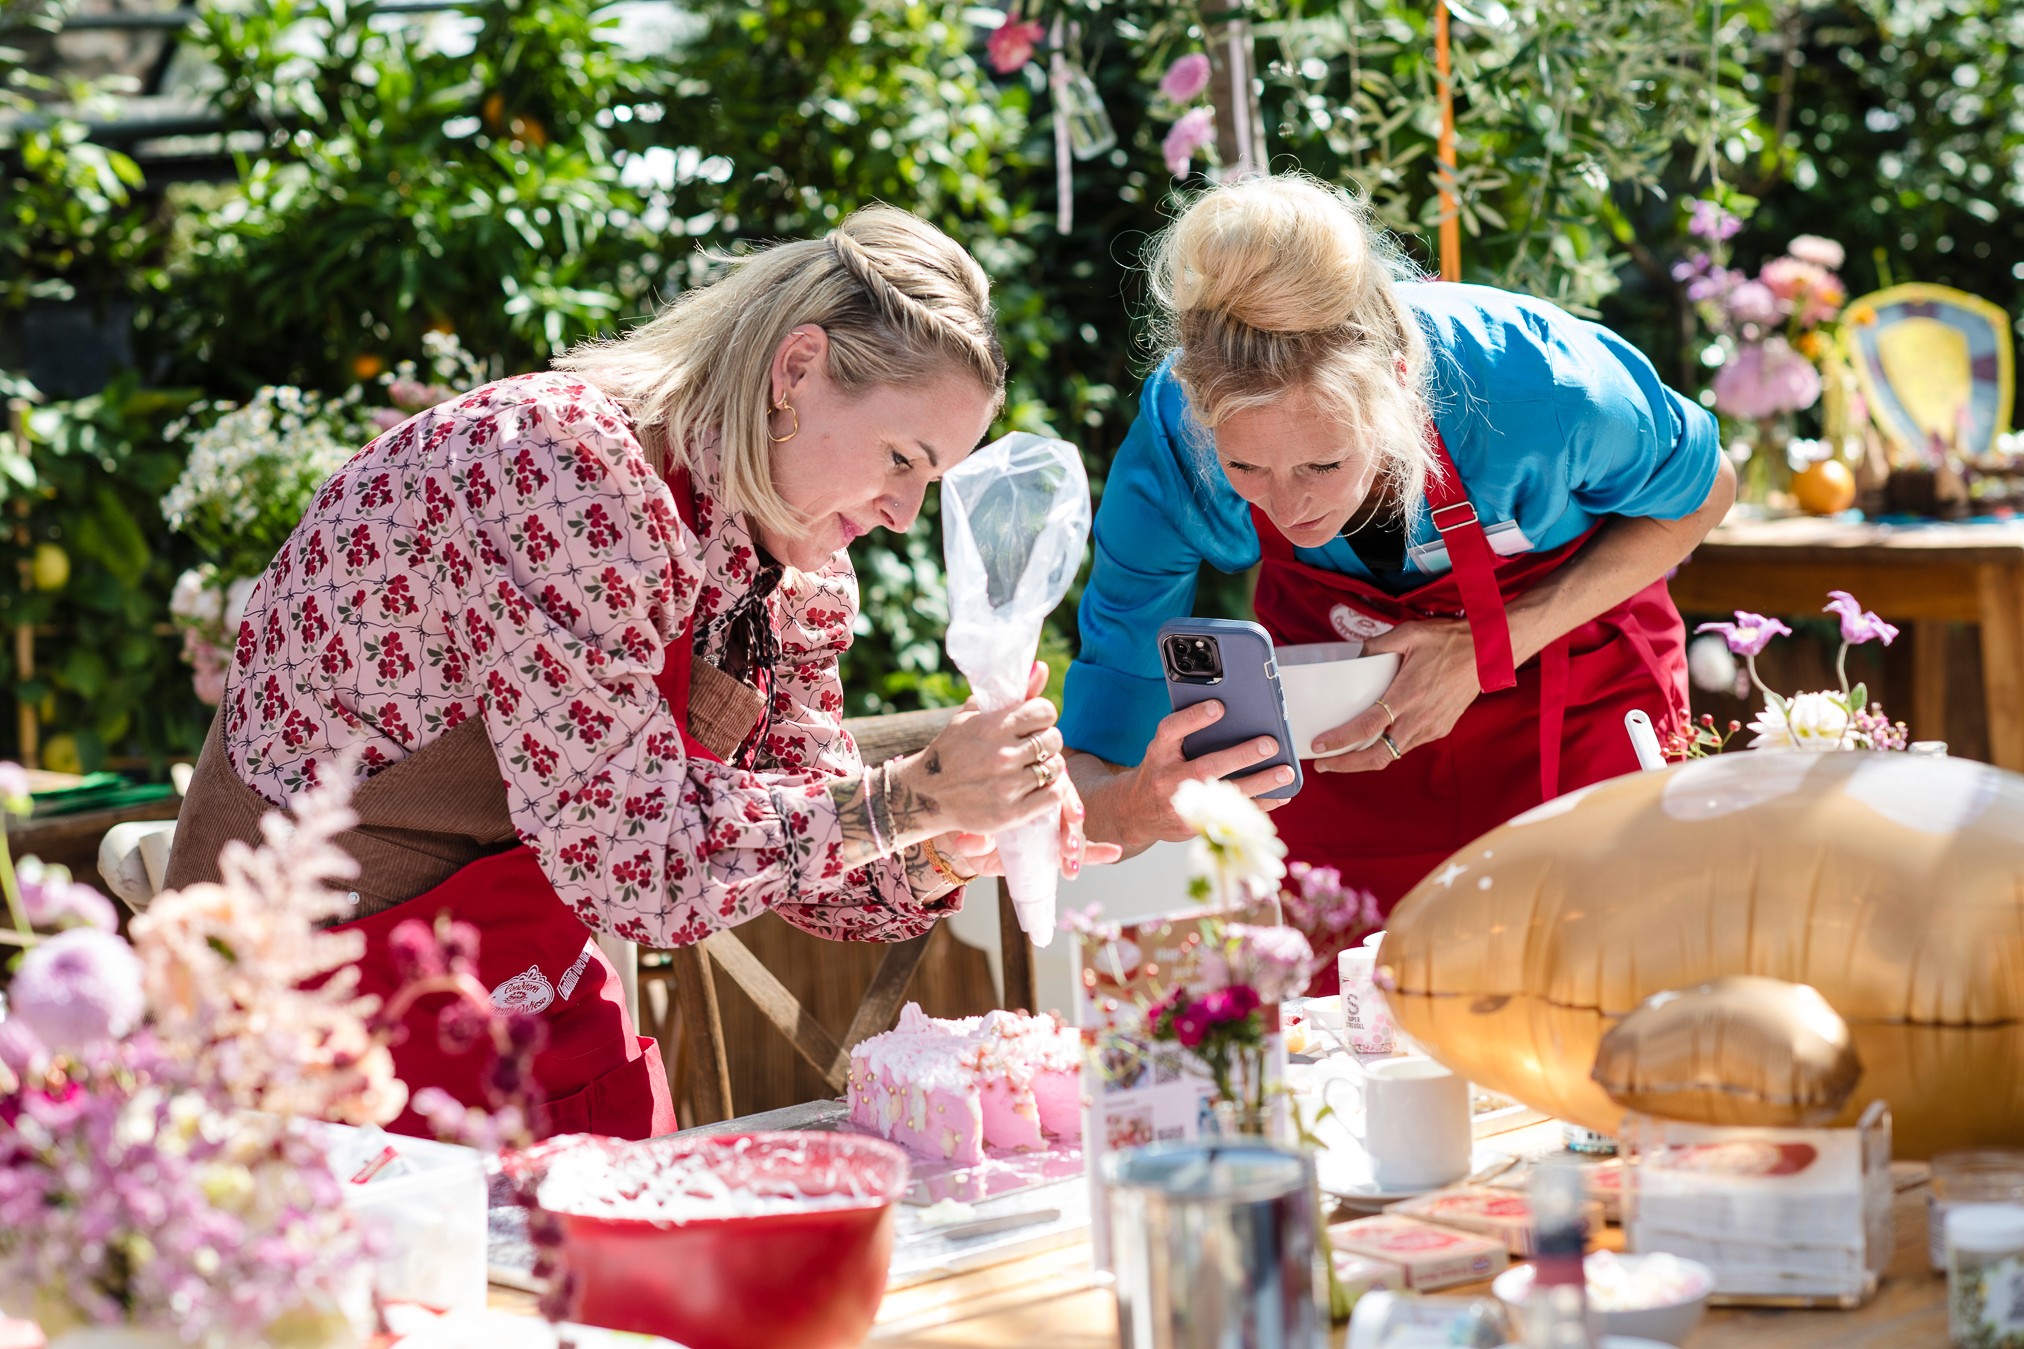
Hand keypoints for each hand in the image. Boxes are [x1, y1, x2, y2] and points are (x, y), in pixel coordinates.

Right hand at [896, 661, 1068, 838]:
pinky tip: (1041, 785)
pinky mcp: (1010, 812)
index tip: (1034, 723)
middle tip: (1034, 747)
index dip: (1043, 715)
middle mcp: (1002, 755)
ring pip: (1055, 767)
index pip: (1045, 711)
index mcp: (993, 726)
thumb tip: (1043, 667)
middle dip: (1047, 740)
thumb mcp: (972, 716)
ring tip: (1035, 766)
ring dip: (1049, 765)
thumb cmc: (952, 749)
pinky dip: (1053, 789)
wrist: (926, 794)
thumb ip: (1010, 693)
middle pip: (1054, 739)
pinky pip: (1053, 795)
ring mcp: (1007, 785)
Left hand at [939, 774, 1123, 880]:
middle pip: (1066, 805)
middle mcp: (1041, 801)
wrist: (968, 833)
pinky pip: (1082, 846)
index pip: (1050, 783)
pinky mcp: (1056, 845)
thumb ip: (971, 836)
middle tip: (1069, 845)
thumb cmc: (971, 820)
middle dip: (1071, 826)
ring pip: (1073, 826)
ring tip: (1072, 858)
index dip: (1062, 797)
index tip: (1067, 814)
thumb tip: (968, 843)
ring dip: (1078, 842)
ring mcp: (1050, 823)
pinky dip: (1097, 851)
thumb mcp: (969, 830)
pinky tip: (1113, 852)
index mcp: (1025, 784)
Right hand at [1085, 700, 1294, 851]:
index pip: (1171, 731)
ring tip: (1286, 772)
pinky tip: (1280, 794)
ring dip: (1259, 783)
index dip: (1193, 718)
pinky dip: (1261, 805)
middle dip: (1240, 756)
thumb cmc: (1160, 772)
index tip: (1219, 707)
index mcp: (1158, 753)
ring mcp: (1181, 805)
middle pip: (1205, 767)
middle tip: (1269, 744)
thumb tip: (1233, 717)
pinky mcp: (1196, 824)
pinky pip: (1233, 815)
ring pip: (1224, 794)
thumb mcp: (1163, 750)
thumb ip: (1186, 735)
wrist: (1137, 812)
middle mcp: (1167, 779)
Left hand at [1311, 618, 1479, 773]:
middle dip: (1346, 765)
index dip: (1340, 741)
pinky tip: (1373, 741)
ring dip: (1365, 759)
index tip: (1318, 746)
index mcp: (1408, 695)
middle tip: (1322, 763)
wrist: (1489, 652)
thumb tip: (1354, 657)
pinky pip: (1407, 745)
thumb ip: (1377, 646)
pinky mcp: (1440, 728)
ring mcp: (1432, 727)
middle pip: (1377, 755)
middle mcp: (1419, 718)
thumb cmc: (1449, 640)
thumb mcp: (1409, 633)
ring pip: (1392, 754)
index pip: (1367, 727)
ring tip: (1342, 755)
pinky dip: (1387, 748)